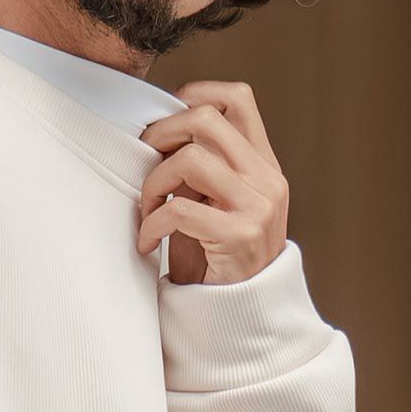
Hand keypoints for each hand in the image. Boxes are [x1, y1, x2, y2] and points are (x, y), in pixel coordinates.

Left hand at [135, 80, 289, 284]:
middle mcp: (267, 180)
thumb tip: (157, 132)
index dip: (195, 96)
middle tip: (143, 165)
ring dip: (153, 183)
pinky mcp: (240, 238)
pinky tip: (148, 243)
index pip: (238, 98)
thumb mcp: (215, 204)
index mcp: (264, 165)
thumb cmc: (216, 258)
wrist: (240, 316)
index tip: (165, 127)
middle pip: (206, 120)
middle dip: (161, 136)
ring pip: (191, 160)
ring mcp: (258, 208)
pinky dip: (151, 224)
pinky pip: (179, 211)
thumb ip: (202, 169)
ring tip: (146, 209)